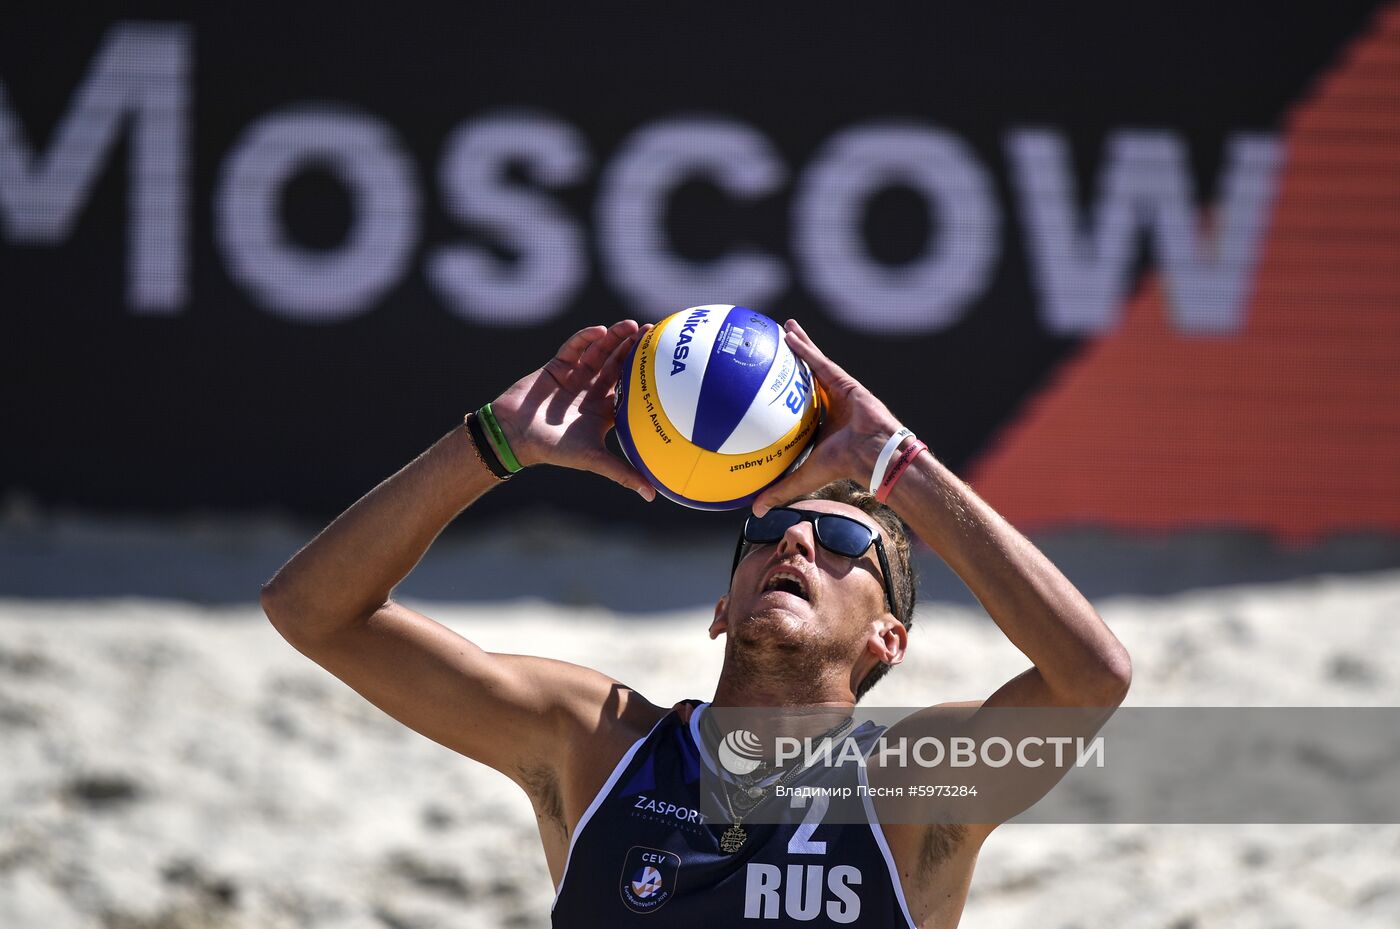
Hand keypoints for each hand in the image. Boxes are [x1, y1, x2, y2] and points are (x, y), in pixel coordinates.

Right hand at [490, 320, 655, 499]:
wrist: (514, 435)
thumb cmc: (554, 449)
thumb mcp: (593, 458)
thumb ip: (622, 473)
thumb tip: (652, 496)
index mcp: (604, 410)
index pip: (630, 387)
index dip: (645, 373)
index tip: (661, 359)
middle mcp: (592, 391)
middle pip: (618, 364)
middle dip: (634, 348)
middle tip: (651, 332)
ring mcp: (575, 376)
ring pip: (599, 352)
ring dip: (614, 338)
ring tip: (629, 326)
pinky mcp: (556, 365)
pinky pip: (573, 347)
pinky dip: (585, 338)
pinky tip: (599, 331)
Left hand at [751, 319, 902, 515]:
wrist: (873, 454)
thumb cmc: (843, 466)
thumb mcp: (803, 477)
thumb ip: (780, 490)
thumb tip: (754, 510)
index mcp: (818, 425)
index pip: (795, 409)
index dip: (782, 399)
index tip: (765, 391)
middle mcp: (826, 405)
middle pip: (803, 379)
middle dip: (789, 363)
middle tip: (770, 348)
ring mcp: (836, 391)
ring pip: (813, 363)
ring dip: (798, 345)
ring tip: (782, 328)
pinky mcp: (843, 381)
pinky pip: (818, 360)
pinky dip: (804, 347)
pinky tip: (788, 334)